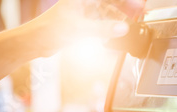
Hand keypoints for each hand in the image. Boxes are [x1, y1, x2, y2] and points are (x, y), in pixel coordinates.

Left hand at [26, 0, 145, 55]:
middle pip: (111, 1)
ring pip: (107, 10)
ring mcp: (84, 10)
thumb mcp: (81, 29)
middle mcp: (84, 1)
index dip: (127, 2)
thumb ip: (103, 29)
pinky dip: (111, 25)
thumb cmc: (50, 29)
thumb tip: (123, 28)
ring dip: (119, 17)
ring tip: (131, 25)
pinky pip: (102, 21)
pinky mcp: (83, 22)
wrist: (37, 42)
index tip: (139, 6)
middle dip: (126, 7)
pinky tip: (118, 32)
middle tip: (140, 15)